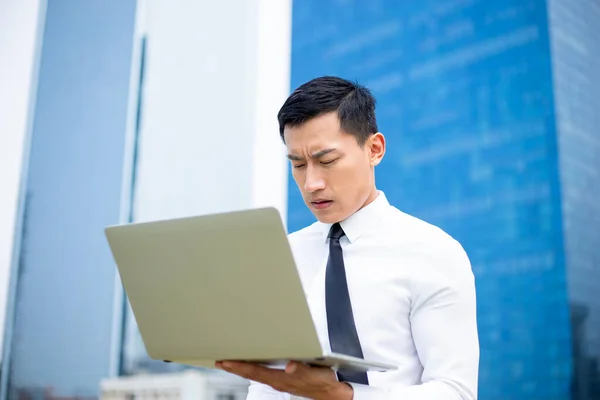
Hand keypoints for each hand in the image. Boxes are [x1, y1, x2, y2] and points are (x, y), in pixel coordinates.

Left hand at [215, 360, 352, 399]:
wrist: (334, 393)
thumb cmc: (325, 382)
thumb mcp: (317, 374)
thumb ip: (303, 369)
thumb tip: (290, 366)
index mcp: (282, 378)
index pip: (255, 371)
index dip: (239, 366)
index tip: (225, 361)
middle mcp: (278, 380)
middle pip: (251, 373)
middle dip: (234, 367)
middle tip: (219, 360)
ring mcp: (280, 381)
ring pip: (256, 373)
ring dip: (242, 368)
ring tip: (230, 361)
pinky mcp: (284, 379)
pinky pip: (263, 373)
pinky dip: (253, 368)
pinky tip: (250, 364)